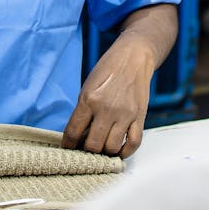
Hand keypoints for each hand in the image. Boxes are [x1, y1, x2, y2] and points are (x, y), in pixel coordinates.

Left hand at [61, 37, 156, 158]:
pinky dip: (125, 152)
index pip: (73, 132)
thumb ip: (83, 110)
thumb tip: (77, 135)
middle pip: (93, 145)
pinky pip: (134, 143)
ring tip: (101, 148)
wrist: (134, 57)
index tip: (68, 148)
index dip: (68, 145)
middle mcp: (107, 109)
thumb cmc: (108, 70)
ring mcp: (125, 114)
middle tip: (85, 149)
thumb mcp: (88, 86)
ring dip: (105, 152)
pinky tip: (118, 151)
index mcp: (89, 100)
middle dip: (86, 151)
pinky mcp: (140, 117)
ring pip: (112, 148)